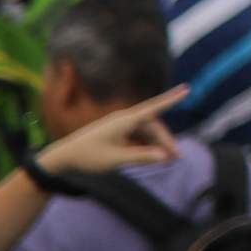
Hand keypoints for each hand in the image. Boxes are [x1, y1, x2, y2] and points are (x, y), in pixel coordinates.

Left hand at [37, 86, 185, 175]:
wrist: (64, 156)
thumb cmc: (89, 157)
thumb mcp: (115, 160)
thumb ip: (141, 156)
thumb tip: (164, 156)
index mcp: (124, 121)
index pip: (153, 108)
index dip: (171, 100)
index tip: (186, 90)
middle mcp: (125, 120)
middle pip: (153, 126)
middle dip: (166, 140)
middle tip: (177, 157)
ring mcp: (121, 126)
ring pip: (147, 132)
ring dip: (157, 144)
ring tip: (167, 160)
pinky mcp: (118, 133)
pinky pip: (139, 137)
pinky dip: (147, 145)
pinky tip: (152, 156)